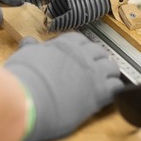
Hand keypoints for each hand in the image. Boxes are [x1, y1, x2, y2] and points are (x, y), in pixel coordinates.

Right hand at [5, 32, 123, 140]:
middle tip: (92, 69)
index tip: (78, 55)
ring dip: (108, 73)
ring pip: (111, 67)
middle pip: (99, 52)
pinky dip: (114, 90)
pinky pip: (116, 86)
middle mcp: (82, 55)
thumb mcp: (24, 56)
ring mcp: (93, 72)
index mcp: (65, 44)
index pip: (80, 40)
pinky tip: (108, 95)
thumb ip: (31, 48)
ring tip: (103, 81)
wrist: (29, 100)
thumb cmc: (24, 79)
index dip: (80, 48)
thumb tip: (29, 42)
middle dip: (97, 59)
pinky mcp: (100, 92)